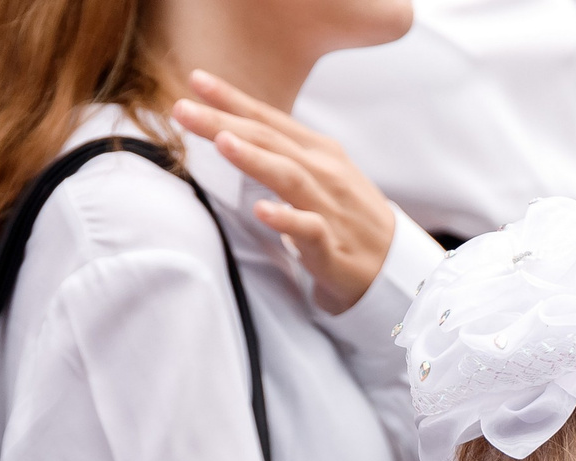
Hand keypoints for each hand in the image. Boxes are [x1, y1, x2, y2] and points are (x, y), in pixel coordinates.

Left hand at [173, 71, 399, 314]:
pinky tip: (260, 210)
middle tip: (183, 108)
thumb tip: (237, 131)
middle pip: (268, 140)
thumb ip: (283, 154)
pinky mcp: (332, 246)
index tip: (196, 79)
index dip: (232, 98)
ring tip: (221, 141)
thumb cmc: (348, 219)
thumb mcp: (320, 175)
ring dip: (253, 158)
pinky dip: (285, 219)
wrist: (393, 266)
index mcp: (318, 151)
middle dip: (225, 121)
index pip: (268, 119)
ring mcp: (329, 207)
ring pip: (288, 176)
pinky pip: (308, 229)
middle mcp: (324, 171)